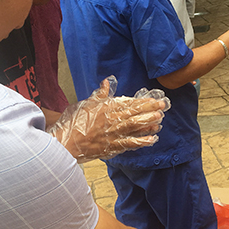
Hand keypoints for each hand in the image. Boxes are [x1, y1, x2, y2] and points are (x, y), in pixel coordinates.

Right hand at [48, 76, 170, 162]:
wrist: (64, 142)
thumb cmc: (73, 123)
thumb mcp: (86, 104)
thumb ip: (100, 94)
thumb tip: (107, 81)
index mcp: (106, 108)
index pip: (128, 103)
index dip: (143, 102)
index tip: (155, 99)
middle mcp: (111, 120)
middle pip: (134, 114)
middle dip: (150, 110)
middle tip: (163, 107)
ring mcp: (112, 134)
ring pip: (134, 127)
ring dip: (148, 123)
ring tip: (160, 120)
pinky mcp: (112, 147)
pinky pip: (129, 143)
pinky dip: (141, 141)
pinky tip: (152, 139)